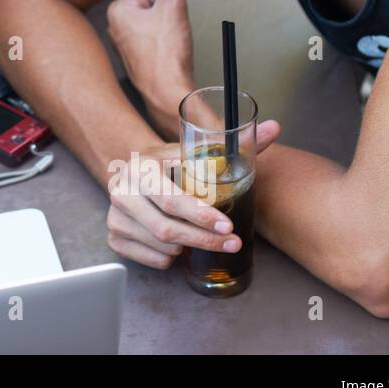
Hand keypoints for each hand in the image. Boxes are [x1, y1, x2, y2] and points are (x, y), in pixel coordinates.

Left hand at [105, 0, 194, 134]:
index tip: (169, 24)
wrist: (167, 94)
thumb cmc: (167, 52)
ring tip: (167, 49)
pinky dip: (165, 46)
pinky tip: (164, 59)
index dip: (172, 4)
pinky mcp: (132, 58)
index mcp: (117, 8)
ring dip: (169, 32)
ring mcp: (122, 43)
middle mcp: (113, 25)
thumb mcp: (174, 2)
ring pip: (158, 24)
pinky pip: (155, 41)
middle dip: (169, 19)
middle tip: (169, 39)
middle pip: (156, 6)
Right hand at [105, 122, 281, 268]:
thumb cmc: (172, 164)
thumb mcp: (197, 150)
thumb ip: (235, 143)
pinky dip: (172, 258)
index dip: (202, 216)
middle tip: (232, 242)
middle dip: (204, 239)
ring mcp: (115, 216)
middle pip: (166, 229)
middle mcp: (121, 191)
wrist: (135, 172)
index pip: (172, 199)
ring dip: (188, 246)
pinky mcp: (114, 237)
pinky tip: (179, 244)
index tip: (228, 226)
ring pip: (162, 247)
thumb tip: (274, 128)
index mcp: (140, 168)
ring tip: (202, 236)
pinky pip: (152, 259)